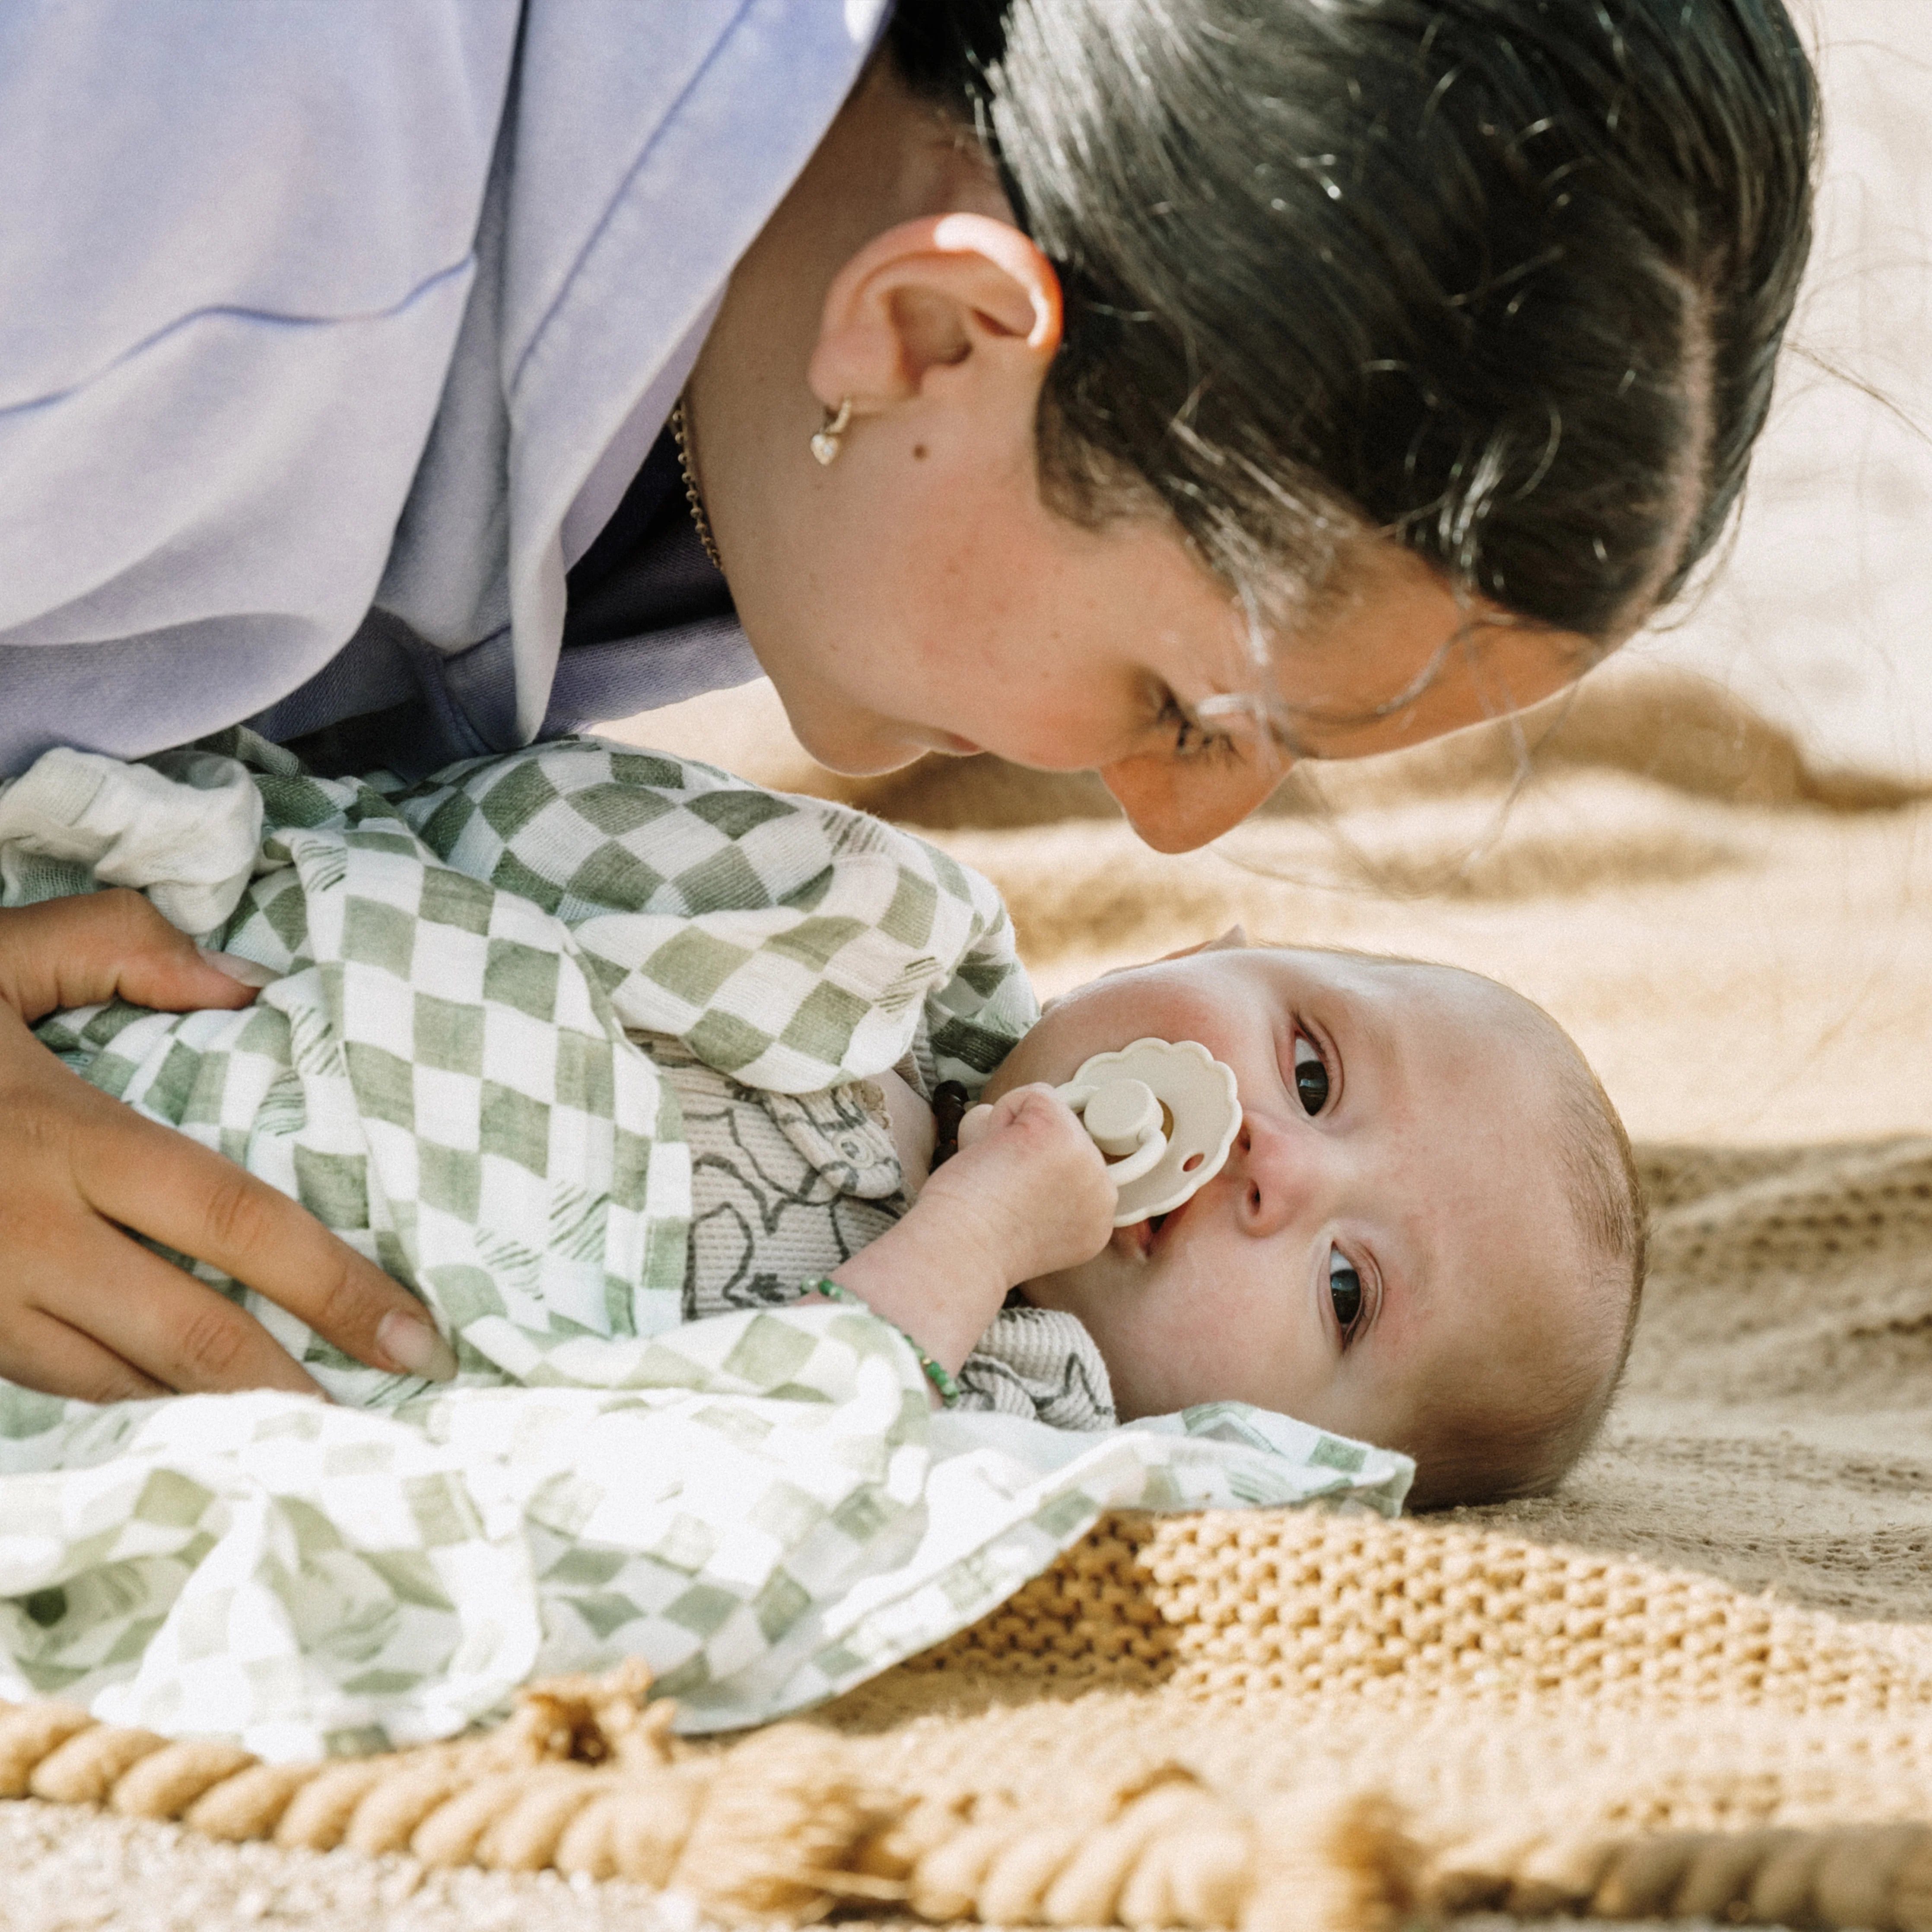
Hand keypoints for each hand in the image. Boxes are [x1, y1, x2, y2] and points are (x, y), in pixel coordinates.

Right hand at [0, 892, 456, 1402]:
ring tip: (312, 1433)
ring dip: (219, 1415)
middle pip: (192, 1336)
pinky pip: (54, 1388)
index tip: (421, 1337)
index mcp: (64, 1139)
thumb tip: (247, 977)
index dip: (339, 1289)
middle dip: (297, 1388)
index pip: (239, 1225)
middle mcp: (27, 1237)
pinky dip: (131, 1408)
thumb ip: (120, 948)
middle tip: (391, 1418)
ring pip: (122, 1387)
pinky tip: (191, 1414)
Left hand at [922, 1084, 1117, 1287]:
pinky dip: (1000, 1116)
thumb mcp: (1033, 1221)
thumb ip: (1051, 1188)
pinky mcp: (1061, 1133)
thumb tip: (1034, 1132)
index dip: (1036, 1172)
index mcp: (1097, 1220)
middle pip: (1064, 1135)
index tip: (1016, 1200)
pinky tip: (992, 1155)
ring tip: (996, 1177)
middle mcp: (1103, 1193)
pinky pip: (1032, 1095)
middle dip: (1026, 1150)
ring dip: (1011, 1134)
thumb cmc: (974, 1240)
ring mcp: (1087, 1160)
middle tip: (1001, 1192)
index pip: (1072, 1166)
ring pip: (1048, 1111)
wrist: (957, 1254)